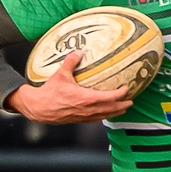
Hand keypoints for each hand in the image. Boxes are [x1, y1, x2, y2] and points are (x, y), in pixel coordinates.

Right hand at [6, 52, 131, 123]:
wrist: (39, 108)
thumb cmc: (50, 92)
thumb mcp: (61, 74)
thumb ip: (71, 62)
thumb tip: (79, 51)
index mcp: (86, 99)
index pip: (110, 97)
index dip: (121, 93)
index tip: (127, 88)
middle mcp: (88, 110)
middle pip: (111, 109)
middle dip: (122, 105)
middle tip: (131, 101)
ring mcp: (84, 116)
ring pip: (104, 116)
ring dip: (115, 112)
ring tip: (123, 109)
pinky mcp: (78, 120)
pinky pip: (96, 119)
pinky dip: (104, 116)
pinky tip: (105, 114)